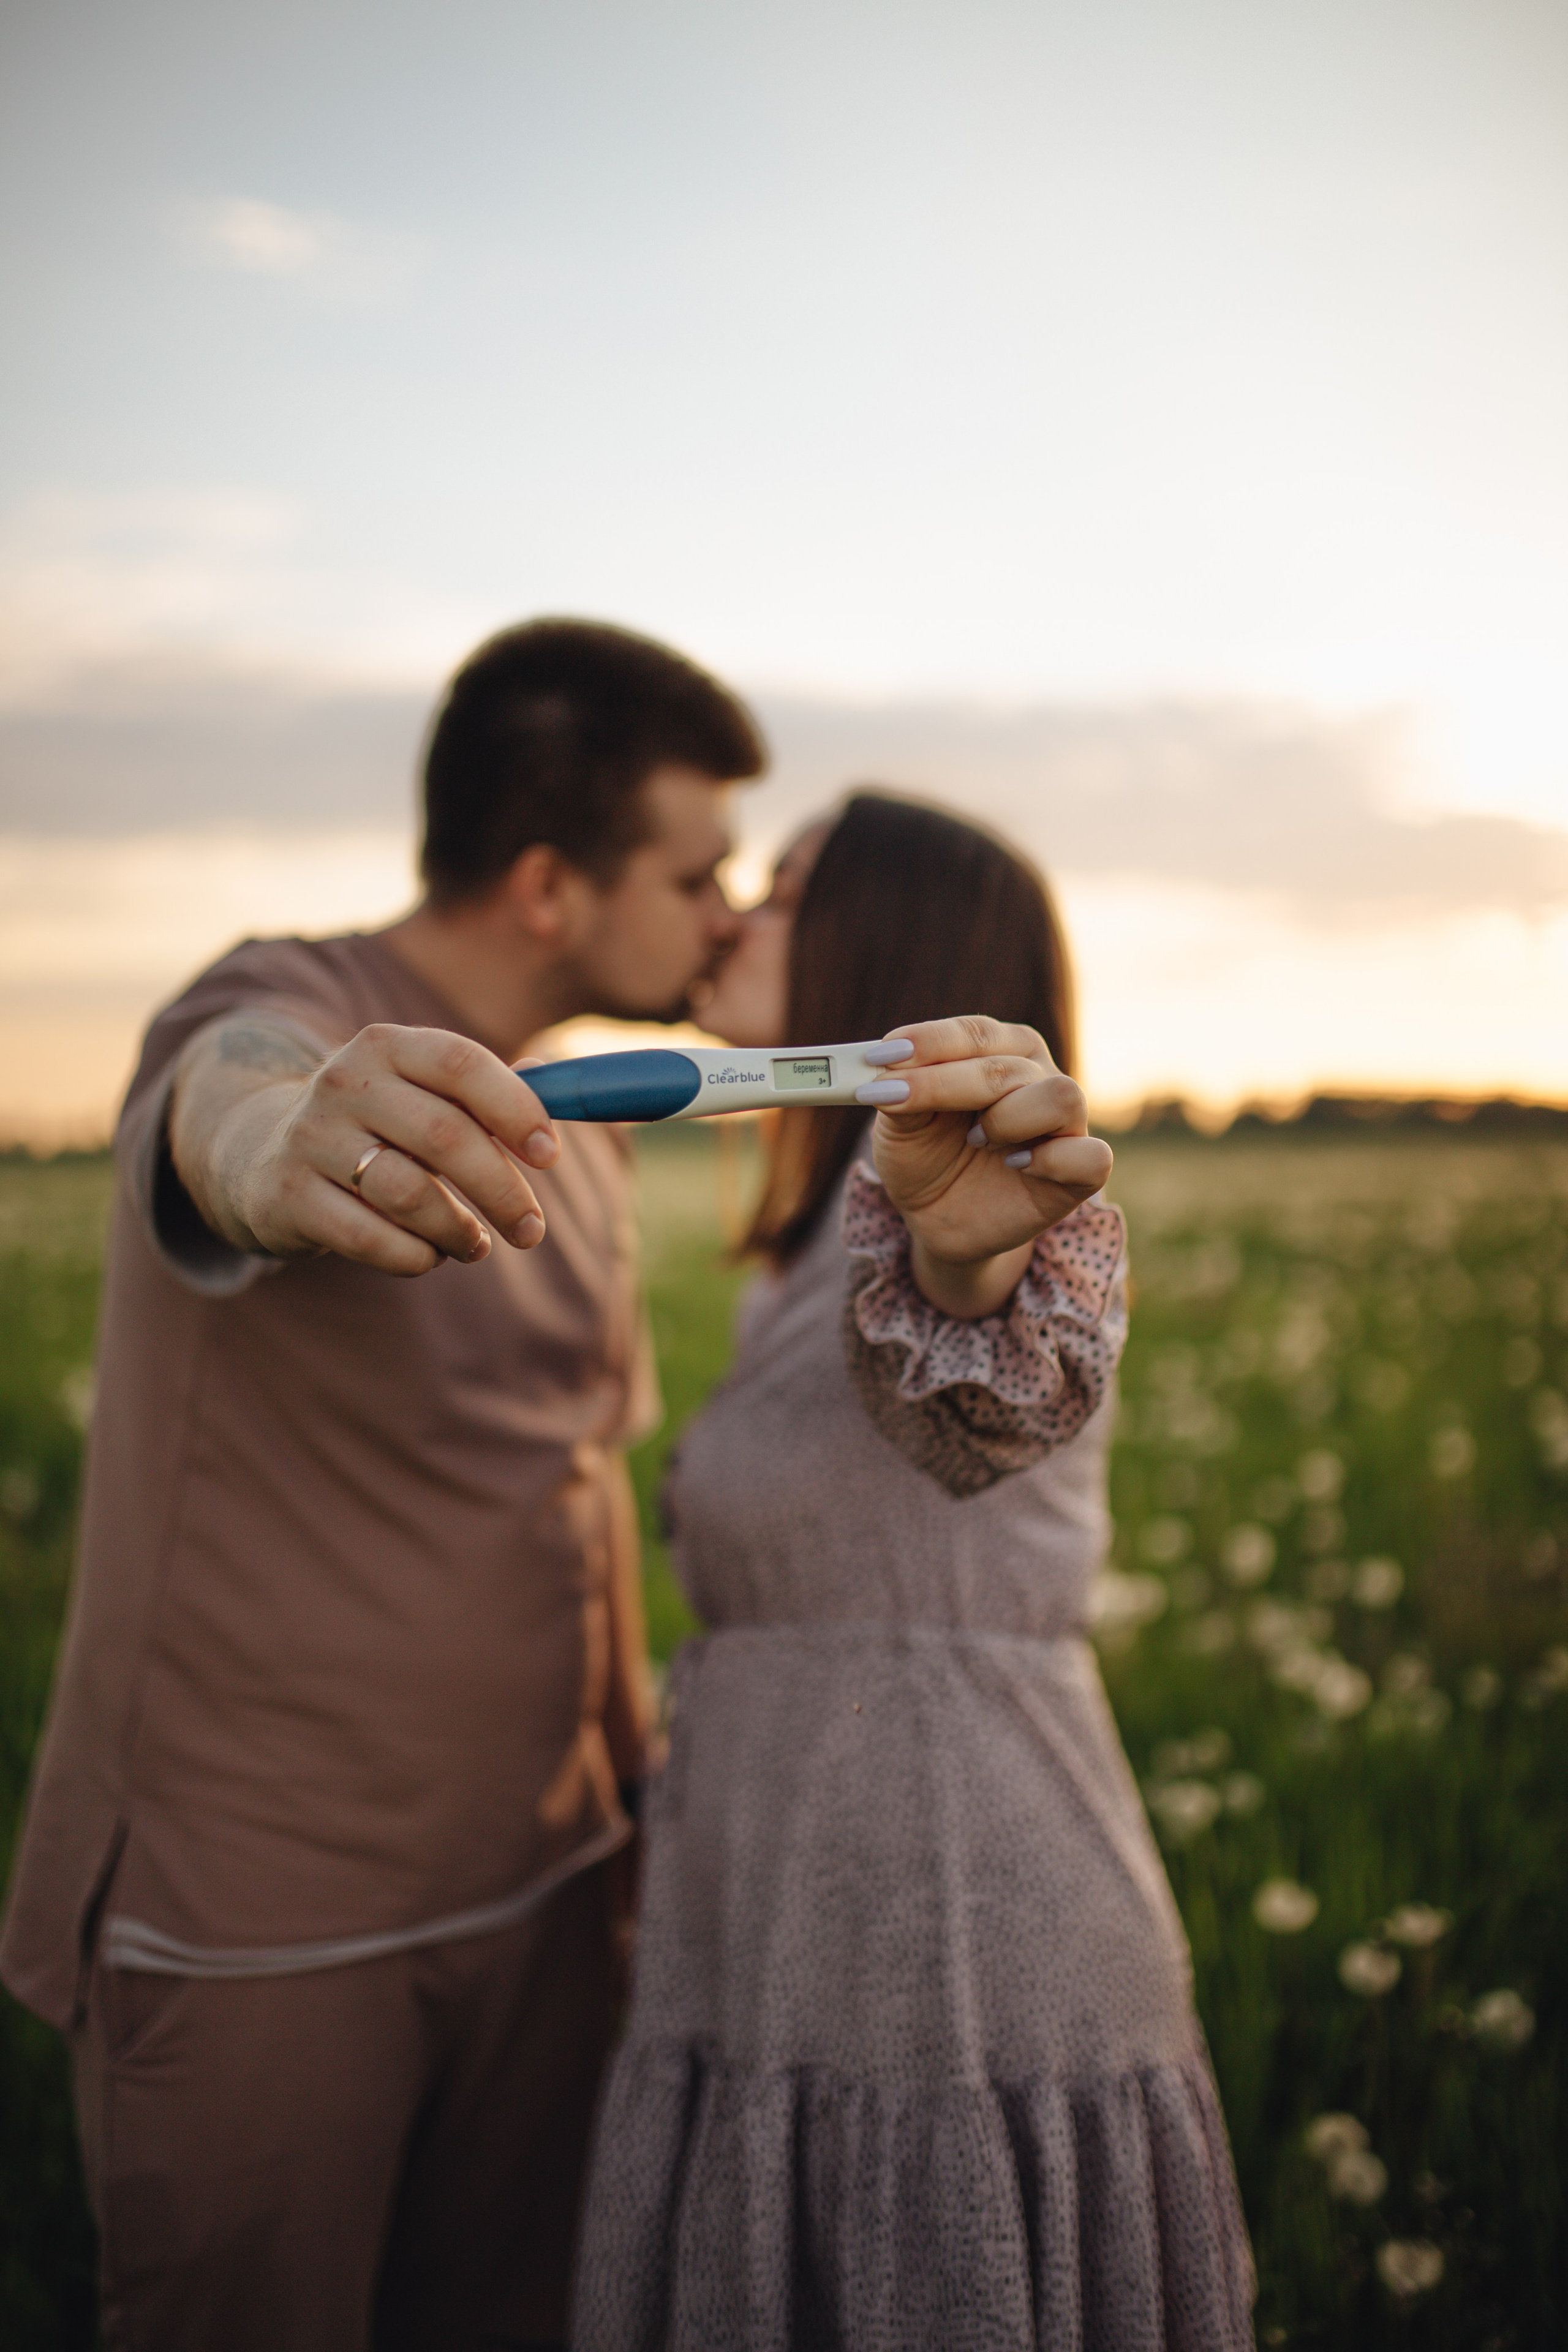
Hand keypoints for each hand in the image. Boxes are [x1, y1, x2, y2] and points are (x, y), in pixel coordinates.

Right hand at [176, 1020, 560, 1276]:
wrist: (263, 1152)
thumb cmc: (377, 1124)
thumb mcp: (422, 1092)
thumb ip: (489, 1092)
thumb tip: (562, 1087)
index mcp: (387, 1045)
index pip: (462, 1064)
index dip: (515, 1110)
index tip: (550, 1157)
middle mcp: (344, 1081)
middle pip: (444, 1137)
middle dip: (502, 1191)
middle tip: (531, 1230)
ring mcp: (310, 1138)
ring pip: (409, 1193)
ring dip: (458, 1230)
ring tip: (477, 1245)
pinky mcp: (288, 1195)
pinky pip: (370, 1238)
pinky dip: (414, 1256)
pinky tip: (429, 1255)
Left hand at [862, 1016, 1112, 1314]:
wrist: (937, 1218)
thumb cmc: (923, 1157)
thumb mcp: (899, 1123)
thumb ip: (897, 1088)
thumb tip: (887, 1064)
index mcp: (1001, 1049)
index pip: (974, 1032)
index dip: (929, 1042)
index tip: (881, 1058)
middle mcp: (1040, 1075)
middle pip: (1006, 1067)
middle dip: (943, 1085)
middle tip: (896, 1101)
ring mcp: (1066, 1123)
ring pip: (1059, 1096)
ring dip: (1006, 1119)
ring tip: (975, 1140)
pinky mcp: (1081, 1172)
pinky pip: (1091, 1156)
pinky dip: (1051, 1160)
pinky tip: (1015, 1165)